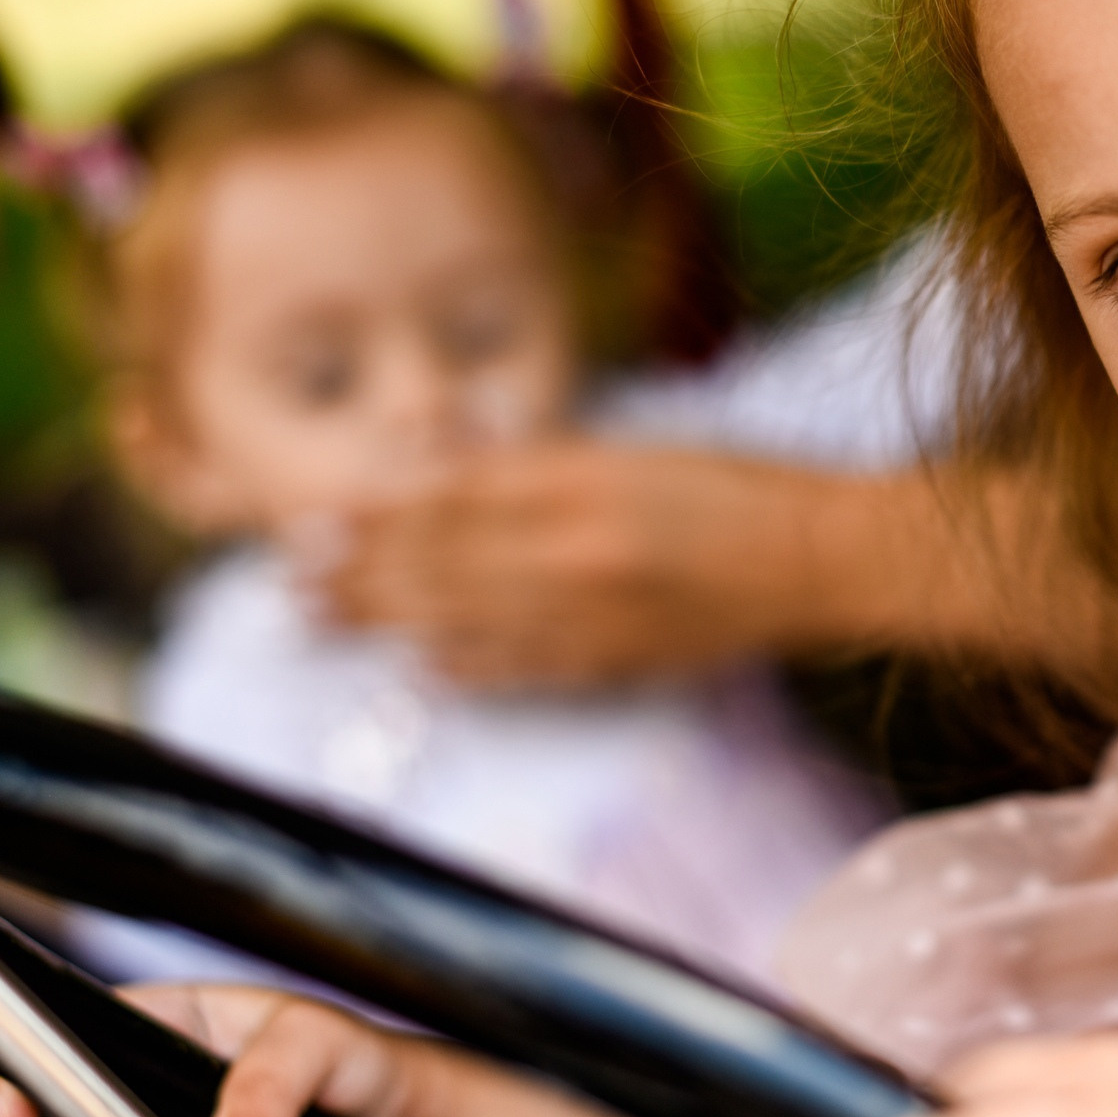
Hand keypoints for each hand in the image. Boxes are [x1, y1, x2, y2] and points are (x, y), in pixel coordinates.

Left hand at [312, 441, 851, 687]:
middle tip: (292, 582)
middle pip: (441, 566)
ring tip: (325, 622)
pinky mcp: (620, 660)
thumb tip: (445, 462)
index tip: (315, 521)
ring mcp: (594, 617)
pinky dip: (468, 667)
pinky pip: (525, 667)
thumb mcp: (639, 448)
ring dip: (390, 621)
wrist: (825, 559)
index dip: (376, 516)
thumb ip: (540, 461)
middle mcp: (574, 556)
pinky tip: (424, 667)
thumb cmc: (742, 487)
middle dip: (360, 574)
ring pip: (467, 619)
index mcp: (579, 488)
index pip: (450, 502)